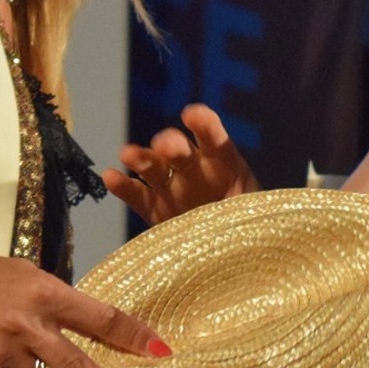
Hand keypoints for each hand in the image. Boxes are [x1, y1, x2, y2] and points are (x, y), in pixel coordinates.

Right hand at [0, 253, 167, 367]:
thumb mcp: (36, 279)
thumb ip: (65, 305)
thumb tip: (105, 333)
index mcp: (47, 295)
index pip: (101, 318)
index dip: (133, 336)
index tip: (160, 351)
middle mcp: (27, 324)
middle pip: (77, 366)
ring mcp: (3, 350)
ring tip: (19, 347)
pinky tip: (9, 366)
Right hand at [105, 104, 258, 226]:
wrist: (234, 252)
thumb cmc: (251, 227)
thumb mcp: (258, 214)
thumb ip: (249, 209)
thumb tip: (241, 215)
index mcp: (223, 162)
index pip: (212, 135)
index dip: (202, 123)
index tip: (192, 115)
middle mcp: (193, 168)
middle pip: (177, 148)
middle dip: (171, 143)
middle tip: (166, 146)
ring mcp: (171, 188)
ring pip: (152, 167)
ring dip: (140, 158)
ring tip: (127, 154)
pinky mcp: (154, 210)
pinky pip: (136, 195)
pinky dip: (123, 186)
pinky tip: (111, 177)